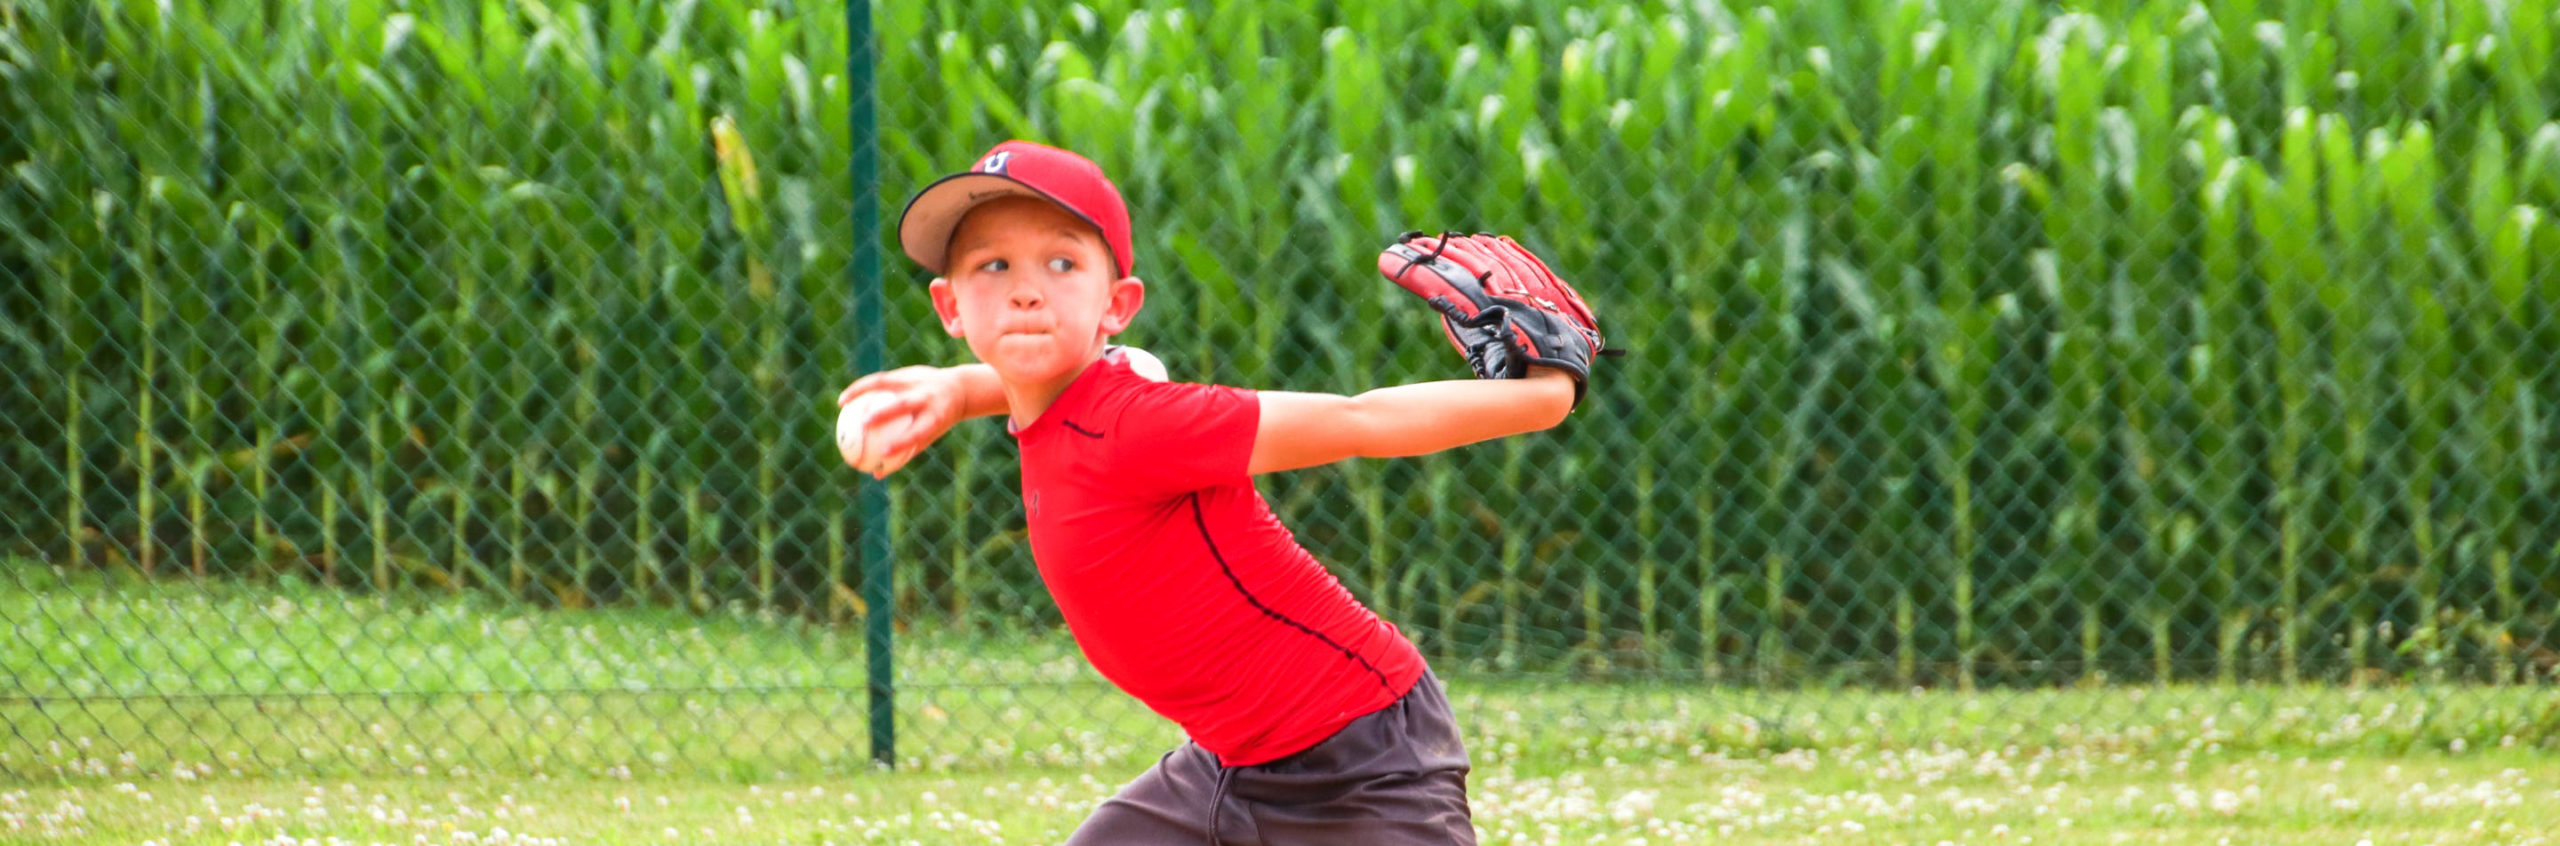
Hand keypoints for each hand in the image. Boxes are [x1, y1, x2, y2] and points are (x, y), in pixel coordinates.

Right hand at [834, 366, 965, 477]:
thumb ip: (904, 453)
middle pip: (904, 404)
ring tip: (842, 402)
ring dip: (863, 390)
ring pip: (886, 383)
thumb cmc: (939, 420)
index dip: (901, 442)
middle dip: (883, 413)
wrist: (959, 388)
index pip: (918, 431)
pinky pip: (880, 379)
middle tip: (862, 424)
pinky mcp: (908, 371)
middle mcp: (927, 397)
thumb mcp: (929, 435)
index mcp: (936, 417)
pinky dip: (863, 387)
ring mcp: (917, 381)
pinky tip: (847, 397)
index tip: (882, 453)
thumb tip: (877, 474)